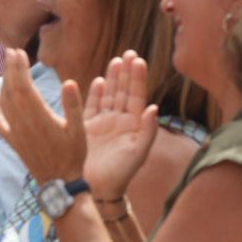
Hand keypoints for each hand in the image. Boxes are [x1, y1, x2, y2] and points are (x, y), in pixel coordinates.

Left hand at [0, 48, 85, 182]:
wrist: (59, 183)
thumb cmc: (73, 156)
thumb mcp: (79, 130)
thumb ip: (73, 105)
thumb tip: (69, 82)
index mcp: (40, 117)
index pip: (24, 86)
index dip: (19, 68)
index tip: (19, 52)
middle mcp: (23, 123)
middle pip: (11, 90)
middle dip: (10, 69)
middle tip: (10, 51)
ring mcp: (15, 133)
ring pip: (5, 103)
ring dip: (4, 82)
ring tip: (6, 66)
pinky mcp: (13, 142)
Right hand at [79, 52, 159, 199]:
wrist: (98, 189)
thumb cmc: (121, 173)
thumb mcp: (138, 152)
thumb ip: (148, 130)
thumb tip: (153, 107)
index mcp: (134, 124)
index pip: (137, 96)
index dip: (138, 78)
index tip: (138, 60)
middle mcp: (119, 120)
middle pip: (123, 91)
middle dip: (126, 72)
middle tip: (129, 52)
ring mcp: (103, 122)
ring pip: (109, 95)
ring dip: (113, 78)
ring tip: (116, 60)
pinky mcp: (87, 126)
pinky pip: (92, 105)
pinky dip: (96, 93)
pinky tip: (100, 81)